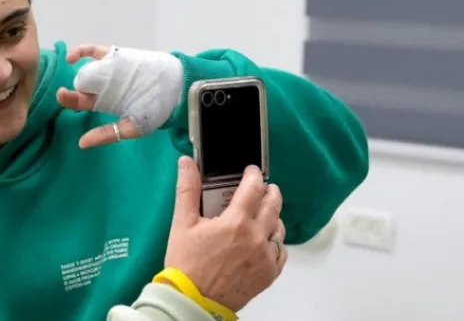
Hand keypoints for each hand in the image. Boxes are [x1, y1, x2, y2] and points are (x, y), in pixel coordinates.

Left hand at [56, 43, 183, 148]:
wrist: (177, 88)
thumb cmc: (157, 110)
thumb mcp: (132, 127)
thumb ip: (107, 135)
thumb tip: (82, 144)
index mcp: (105, 102)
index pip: (81, 102)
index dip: (69, 100)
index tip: (63, 97)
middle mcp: (103, 86)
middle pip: (80, 85)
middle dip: (70, 89)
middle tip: (63, 92)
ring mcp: (108, 69)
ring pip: (86, 68)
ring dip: (75, 69)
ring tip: (70, 70)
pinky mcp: (116, 56)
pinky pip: (95, 51)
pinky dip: (82, 51)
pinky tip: (72, 57)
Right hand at [164, 156, 286, 311]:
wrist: (193, 300)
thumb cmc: (186, 264)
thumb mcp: (182, 224)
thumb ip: (188, 190)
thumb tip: (187, 163)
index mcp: (236, 222)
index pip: (253, 188)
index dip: (254, 175)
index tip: (252, 171)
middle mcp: (256, 237)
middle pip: (273, 205)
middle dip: (269, 192)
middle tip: (264, 188)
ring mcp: (265, 256)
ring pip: (279, 228)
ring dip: (273, 216)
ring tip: (263, 214)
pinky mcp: (269, 273)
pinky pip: (281, 252)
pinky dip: (275, 242)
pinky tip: (264, 241)